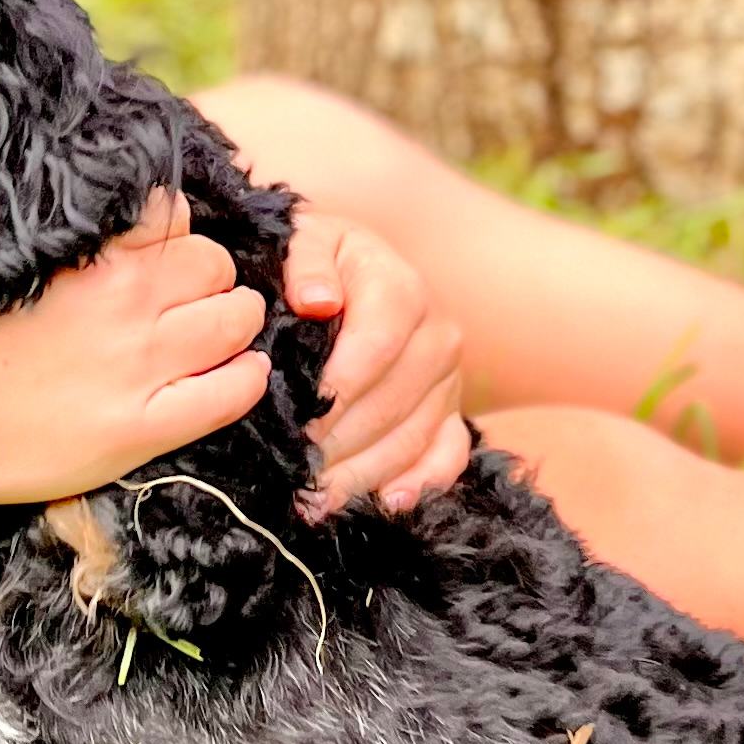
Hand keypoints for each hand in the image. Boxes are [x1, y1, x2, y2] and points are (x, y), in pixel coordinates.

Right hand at [0, 194, 271, 508]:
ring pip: (238, 318)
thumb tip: (99, 221)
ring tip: (213, 334)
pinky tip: (238, 374)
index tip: (157, 255)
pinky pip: (233, 393)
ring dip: (233, 320)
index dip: (170, 236)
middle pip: (214, 262)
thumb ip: (55, 240)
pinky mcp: (141, 430)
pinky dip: (247, 378)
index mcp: (86, 256)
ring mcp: (138, 368)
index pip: (173, 216)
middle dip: (207, 275)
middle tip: (186, 299)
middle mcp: (123, 302)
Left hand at [283, 204, 470, 516]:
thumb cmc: (319, 262)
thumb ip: (306, 260)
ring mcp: (450, 379)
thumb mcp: (305, 240)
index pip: (374, 349)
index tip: (291, 425)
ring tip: (315, 500)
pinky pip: (448, 456)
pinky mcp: (452, 412)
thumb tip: (315, 300)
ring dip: (364, 474)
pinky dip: (421, 484)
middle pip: (391, 404)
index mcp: (402, 288)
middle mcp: (437, 335)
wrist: (355, 273)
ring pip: (412, 438)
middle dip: (339, 444)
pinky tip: (386, 503)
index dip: (333, 394)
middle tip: (291, 474)